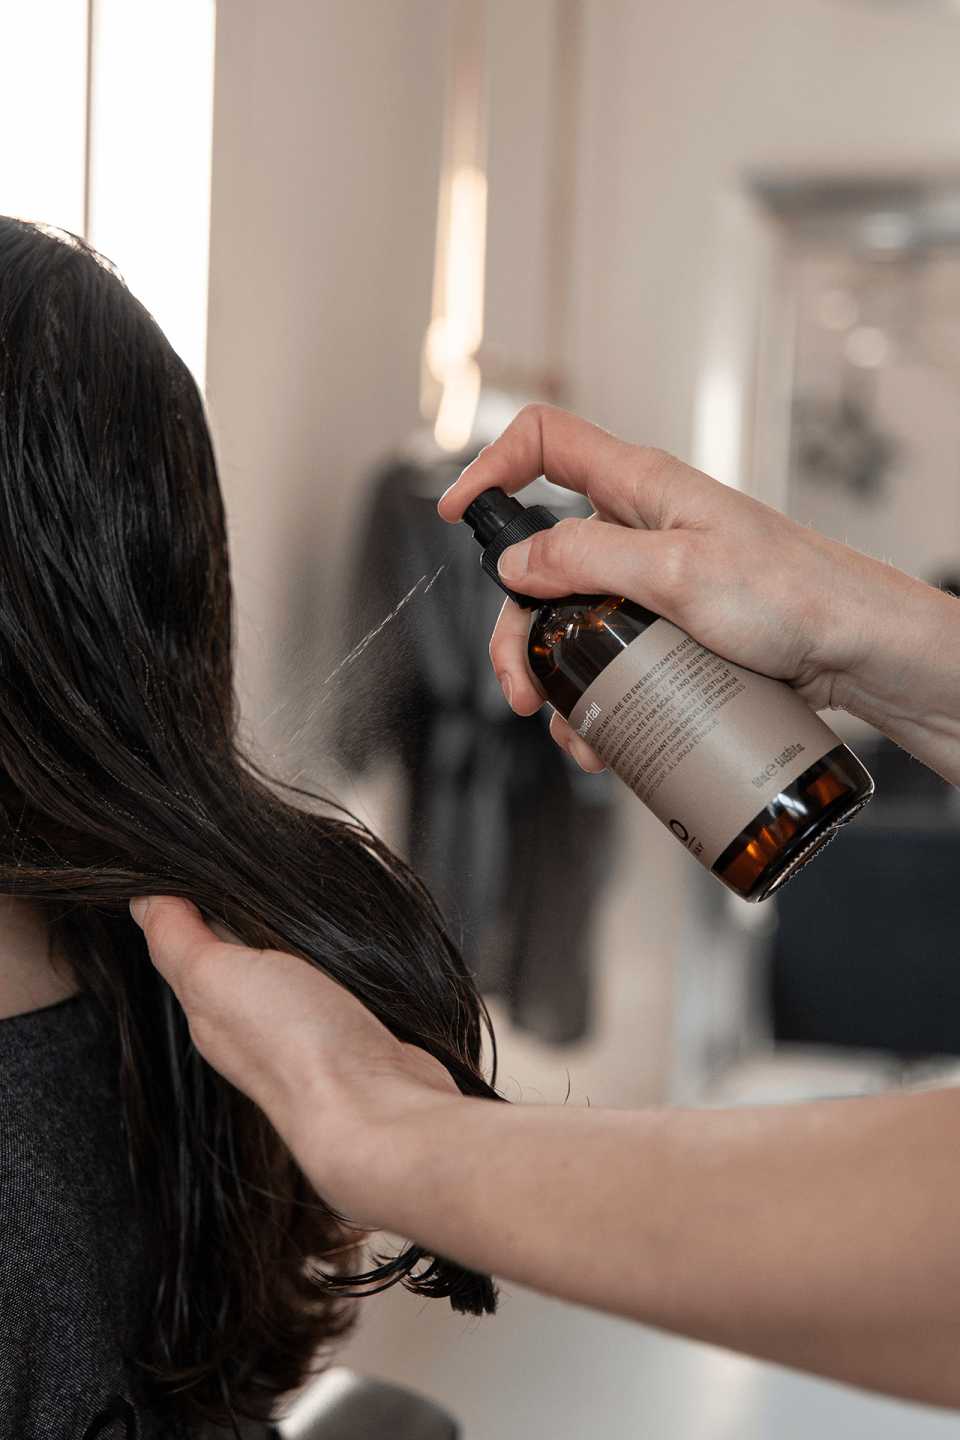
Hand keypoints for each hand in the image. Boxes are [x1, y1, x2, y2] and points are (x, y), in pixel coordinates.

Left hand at [130, 896, 459, 1224]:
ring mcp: (307, 1024)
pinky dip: (338, 955)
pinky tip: (346, 940)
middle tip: (260, 868)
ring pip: (293, 962)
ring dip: (300, 931)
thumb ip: (177, 939)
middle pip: (242, 951)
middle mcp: (253, 1020)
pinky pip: (336, 978)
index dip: (194, 898)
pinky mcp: (353, 1025)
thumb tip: (142, 899)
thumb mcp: (214, 976)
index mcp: (210, 1008)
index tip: (207, 859)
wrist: (374, 1104)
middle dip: (250, 909)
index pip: (190, 944)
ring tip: (304, 897)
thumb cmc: (294, 1049)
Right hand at [439, 404, 959, 780]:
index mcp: (640, 486)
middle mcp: (640, 527)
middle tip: (519, 681)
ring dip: (552, 674)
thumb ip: (587, 559)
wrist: (857, 650)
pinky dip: (591, 694)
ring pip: (569, 617)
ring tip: (563, 722)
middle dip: (517, 624)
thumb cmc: (796, 594)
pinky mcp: (669, 627)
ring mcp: (652, 580)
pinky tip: (598, 731)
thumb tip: (517, 564)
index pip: (543, 441)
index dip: (492, 466)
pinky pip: (608, 653)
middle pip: (541, 558)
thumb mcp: (679, 571)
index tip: (459, 514)